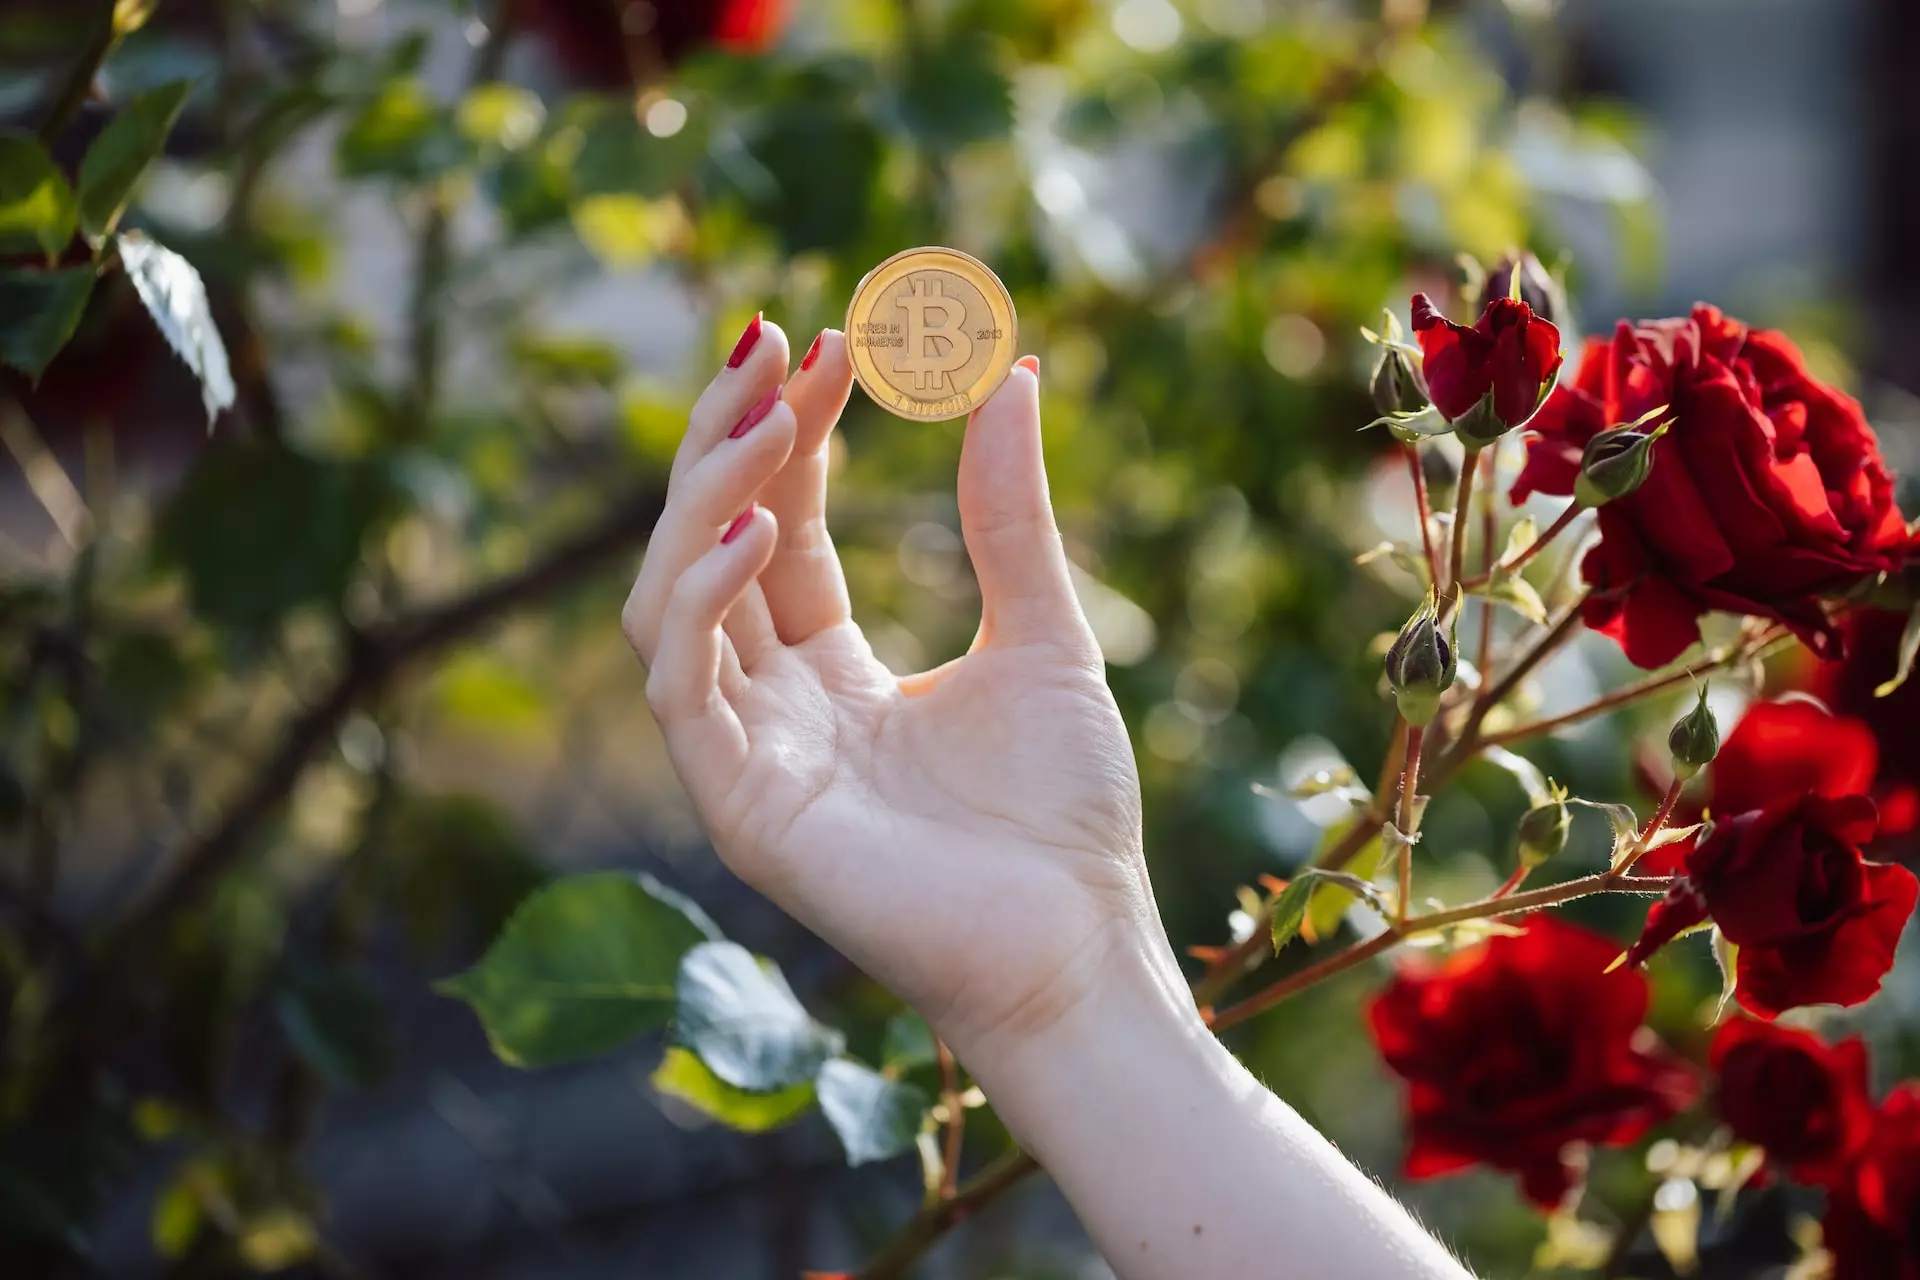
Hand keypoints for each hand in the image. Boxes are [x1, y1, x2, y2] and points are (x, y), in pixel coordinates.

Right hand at [621, 319, 1172, 1061]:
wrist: (1078, 944)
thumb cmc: (1064, 811)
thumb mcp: (1042, 634)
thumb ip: (1007, 513)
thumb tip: (1011, 370)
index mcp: (831, 672)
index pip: (784, 526)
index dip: (795, 430)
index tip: (826, 338)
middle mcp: (772, 705)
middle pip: (709, 545)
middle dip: (732, 438)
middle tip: (772, 340)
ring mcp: (746, 754)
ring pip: (668, 599)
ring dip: (706, 496)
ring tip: (770, 412)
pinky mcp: (736, 804)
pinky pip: (680, 680)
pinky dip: (701, 593)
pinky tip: (760, 522)